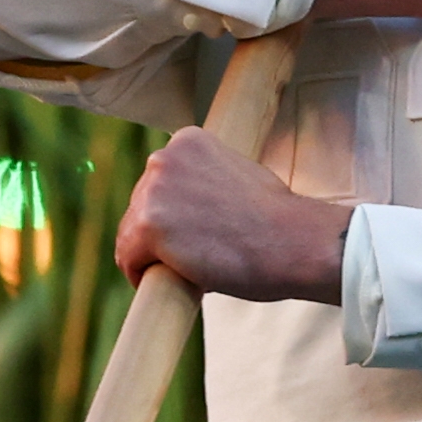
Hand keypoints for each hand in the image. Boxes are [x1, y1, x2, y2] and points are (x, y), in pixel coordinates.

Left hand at [114, 125, 348, 301]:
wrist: (293, 241)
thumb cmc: (276, 217)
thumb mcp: (236, 174)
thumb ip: (205, 179)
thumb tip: (187, 207)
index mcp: (187, 141)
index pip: (161, 181)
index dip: (174, 211)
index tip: (193, 230)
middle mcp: (164, 157)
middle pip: (140, 205)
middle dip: (160, 232)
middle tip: (193, 253)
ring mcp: (154, 191)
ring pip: (131, 233)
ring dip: (152, 255)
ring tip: (186, 268)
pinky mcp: (147, 226)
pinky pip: (128, 258)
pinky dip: (141, 274)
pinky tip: (167, 280)